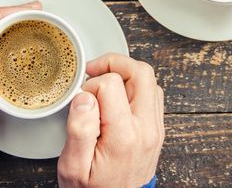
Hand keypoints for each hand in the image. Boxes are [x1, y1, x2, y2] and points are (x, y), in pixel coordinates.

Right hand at [58, 54, 163, 186]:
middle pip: (141, 72)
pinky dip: (134, 86)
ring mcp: (155, 128)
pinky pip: (152, 94)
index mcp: (124, 136)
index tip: (81, 99)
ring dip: (125, 74)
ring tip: (104, 84)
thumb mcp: (73, 168)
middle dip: (114, 63)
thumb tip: (85, 97)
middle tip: (94, 71)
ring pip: (150, 80)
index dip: (91, 84)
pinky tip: (117, 96)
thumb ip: (79, 130)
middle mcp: (146, 128)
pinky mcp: (157, 129)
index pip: (111, 84)